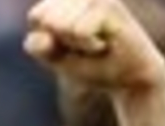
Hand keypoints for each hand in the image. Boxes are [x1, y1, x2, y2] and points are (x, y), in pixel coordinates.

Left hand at [24, 0, 164, 93]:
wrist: (128, 78)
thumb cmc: (91, 64)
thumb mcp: (54, 56)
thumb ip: (37, 45)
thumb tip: (43, 35)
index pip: (36, 16)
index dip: (48, 39)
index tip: (71, 43)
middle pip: (46, 19)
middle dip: (63, 40)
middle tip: (86, 44)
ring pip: (61, 24)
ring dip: (76, 44)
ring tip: (95, 43)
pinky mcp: (108, 4)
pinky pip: (79, 31)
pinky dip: (89, 45)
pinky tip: (105, 42)